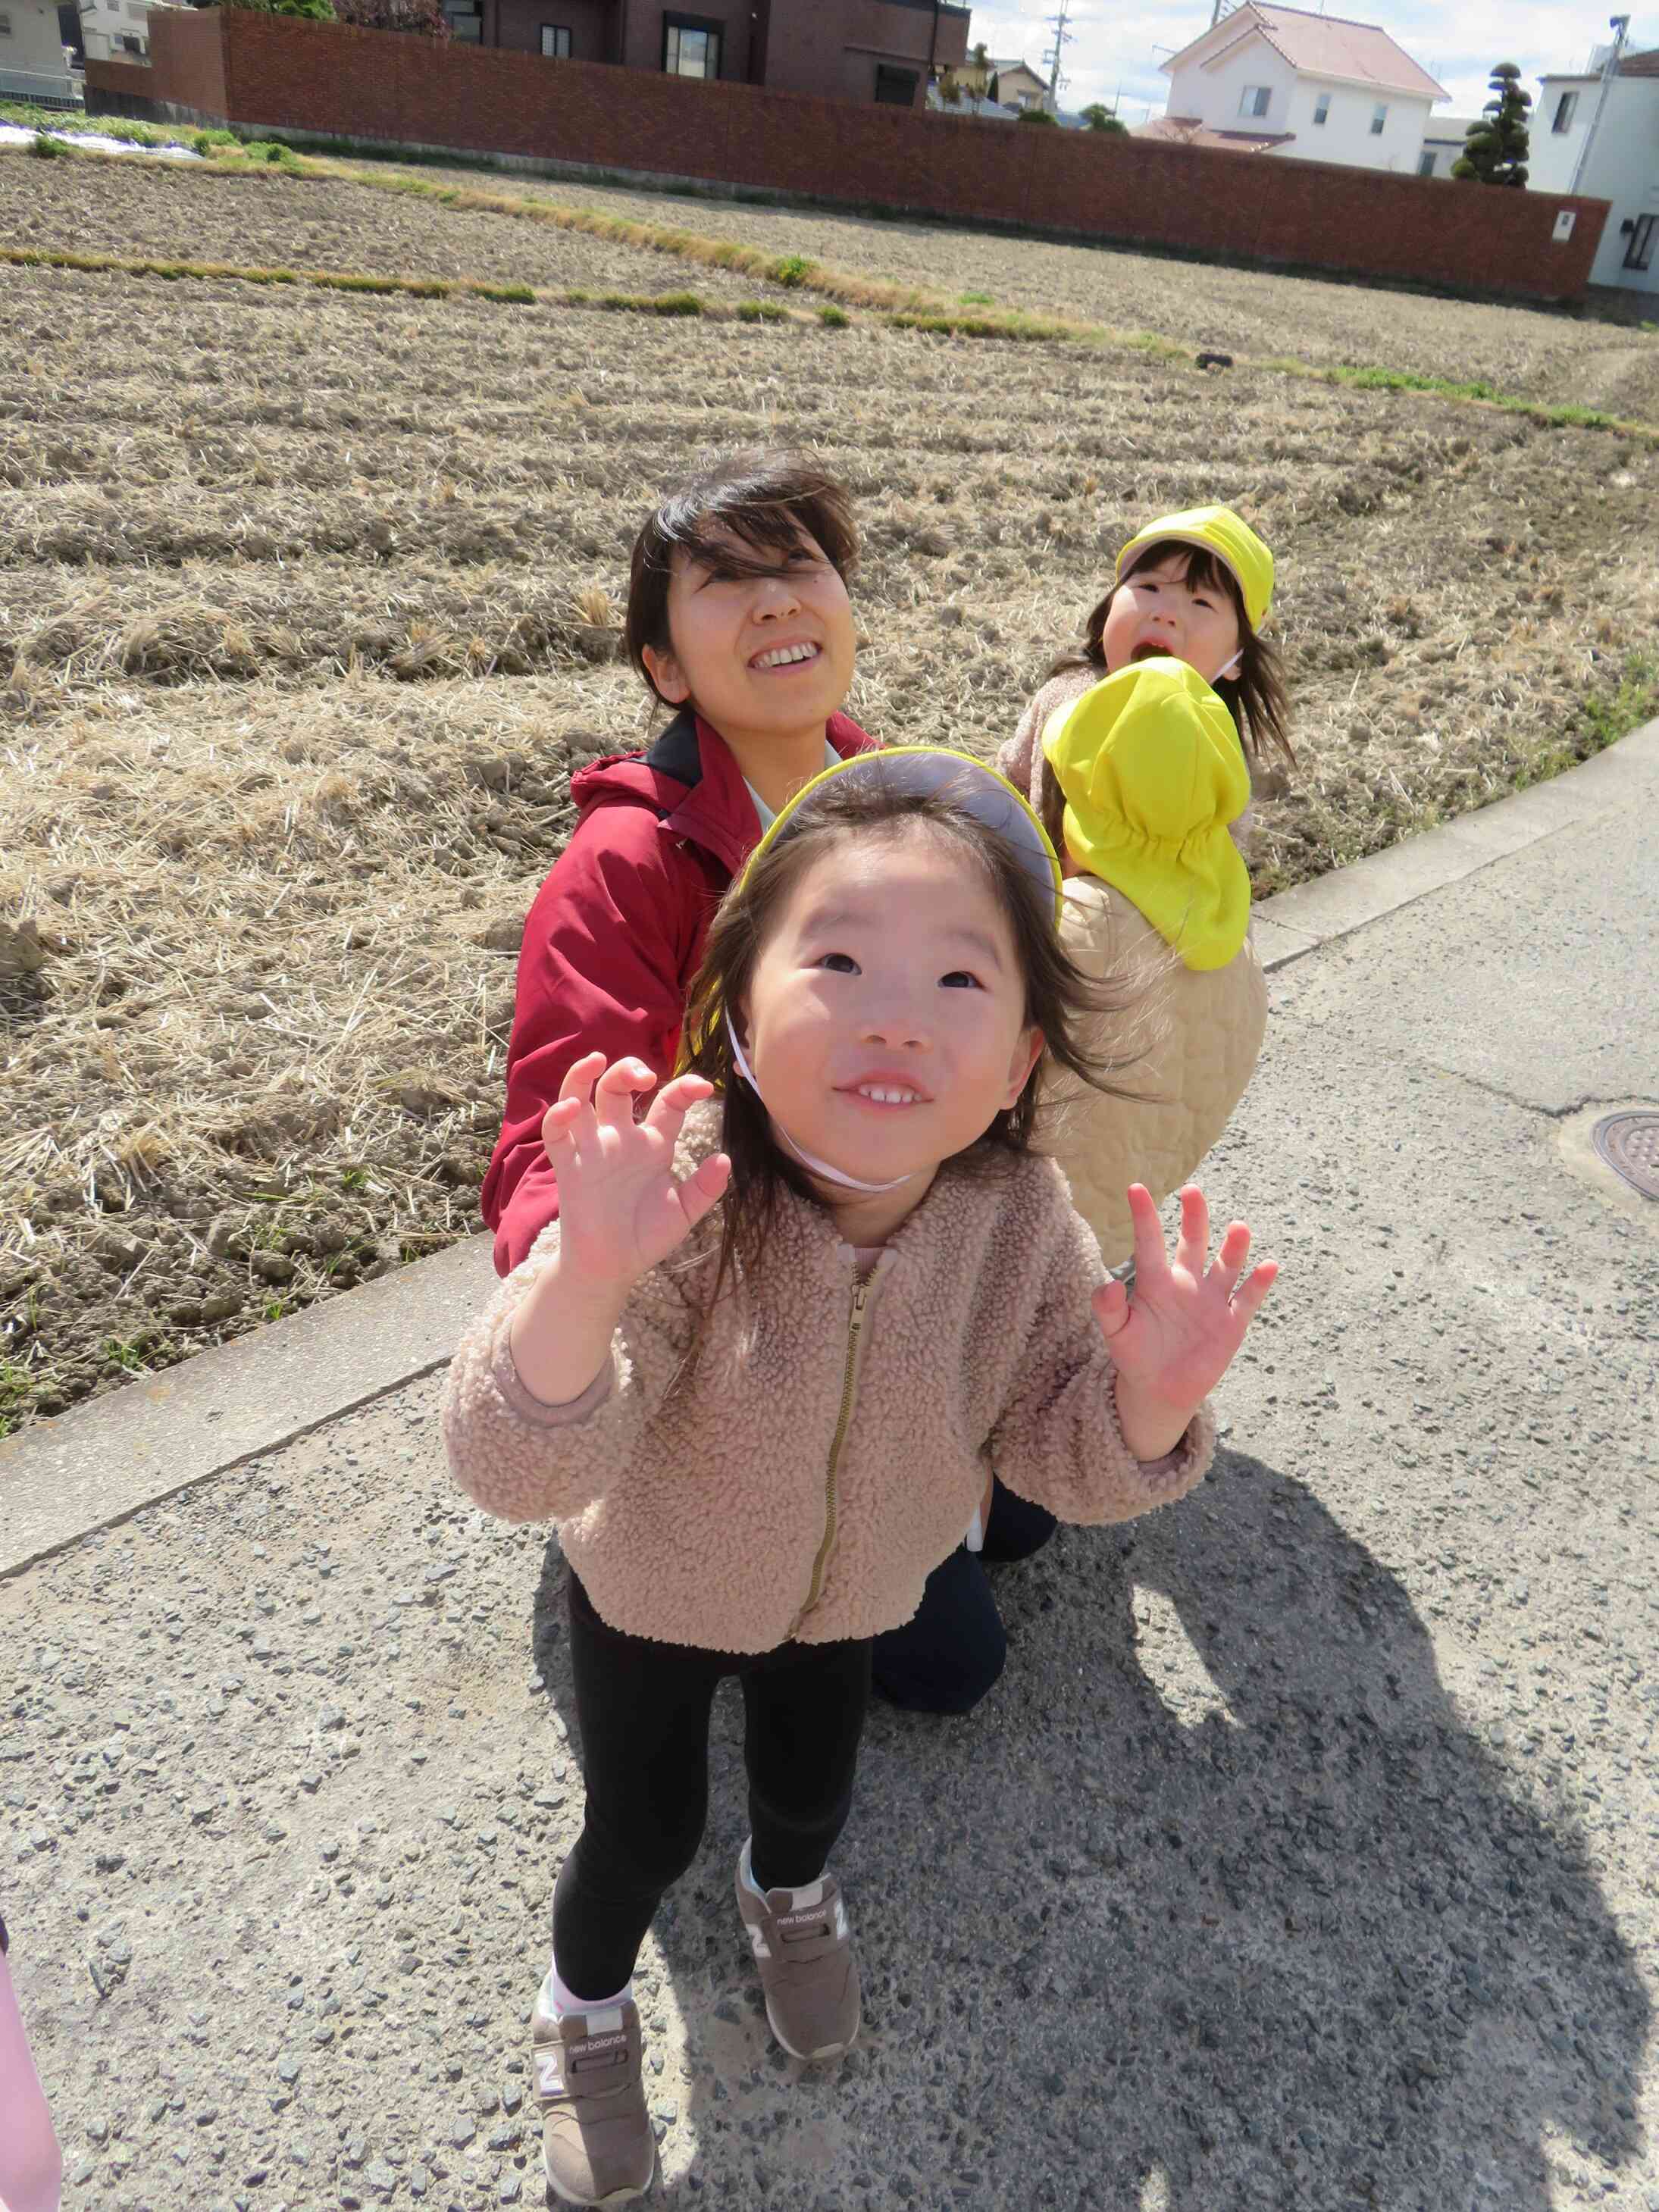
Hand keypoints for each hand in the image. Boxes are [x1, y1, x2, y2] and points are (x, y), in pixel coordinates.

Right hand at [543, 1051, 730, 1294]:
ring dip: (583, 1075)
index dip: (685, 1088)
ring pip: (580, 1097)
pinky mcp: (568, 1166)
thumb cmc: (645, 1237)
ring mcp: (592, 1149)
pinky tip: (572, 1109)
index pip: (668, 1103)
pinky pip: (557, 1134)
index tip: (704, 1087)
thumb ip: (704, 1188)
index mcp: (653, 1144)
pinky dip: (559, 1116)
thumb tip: (724, 1160)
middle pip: (618, 1087)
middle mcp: (620, 1138)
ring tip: (597, 1060)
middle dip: (628, 1070)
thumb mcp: (684, 1213)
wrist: (612, 1268)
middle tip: (646, 1076)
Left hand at [1093, 1184, 1276, 1458]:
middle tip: (1192, 1191)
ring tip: (1239, 1227)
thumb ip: (1108, 1309)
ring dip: (1234, 1248)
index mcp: (1155, 1282)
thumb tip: (1106, 1285)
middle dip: (1194, 1217)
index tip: (1135, 1188)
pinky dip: (1258, 1284)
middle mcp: (1186, 1283)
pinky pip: (1246, 1299)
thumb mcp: (1116, 1333)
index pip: (1149, 1243)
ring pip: (1225, 1266)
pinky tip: (1268, 1266)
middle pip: (1193, 1243)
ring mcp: (1210, 1301)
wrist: (1160, 1389)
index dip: (1144, 1216)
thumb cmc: (1134, 1355)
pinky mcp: (1230, 1323)